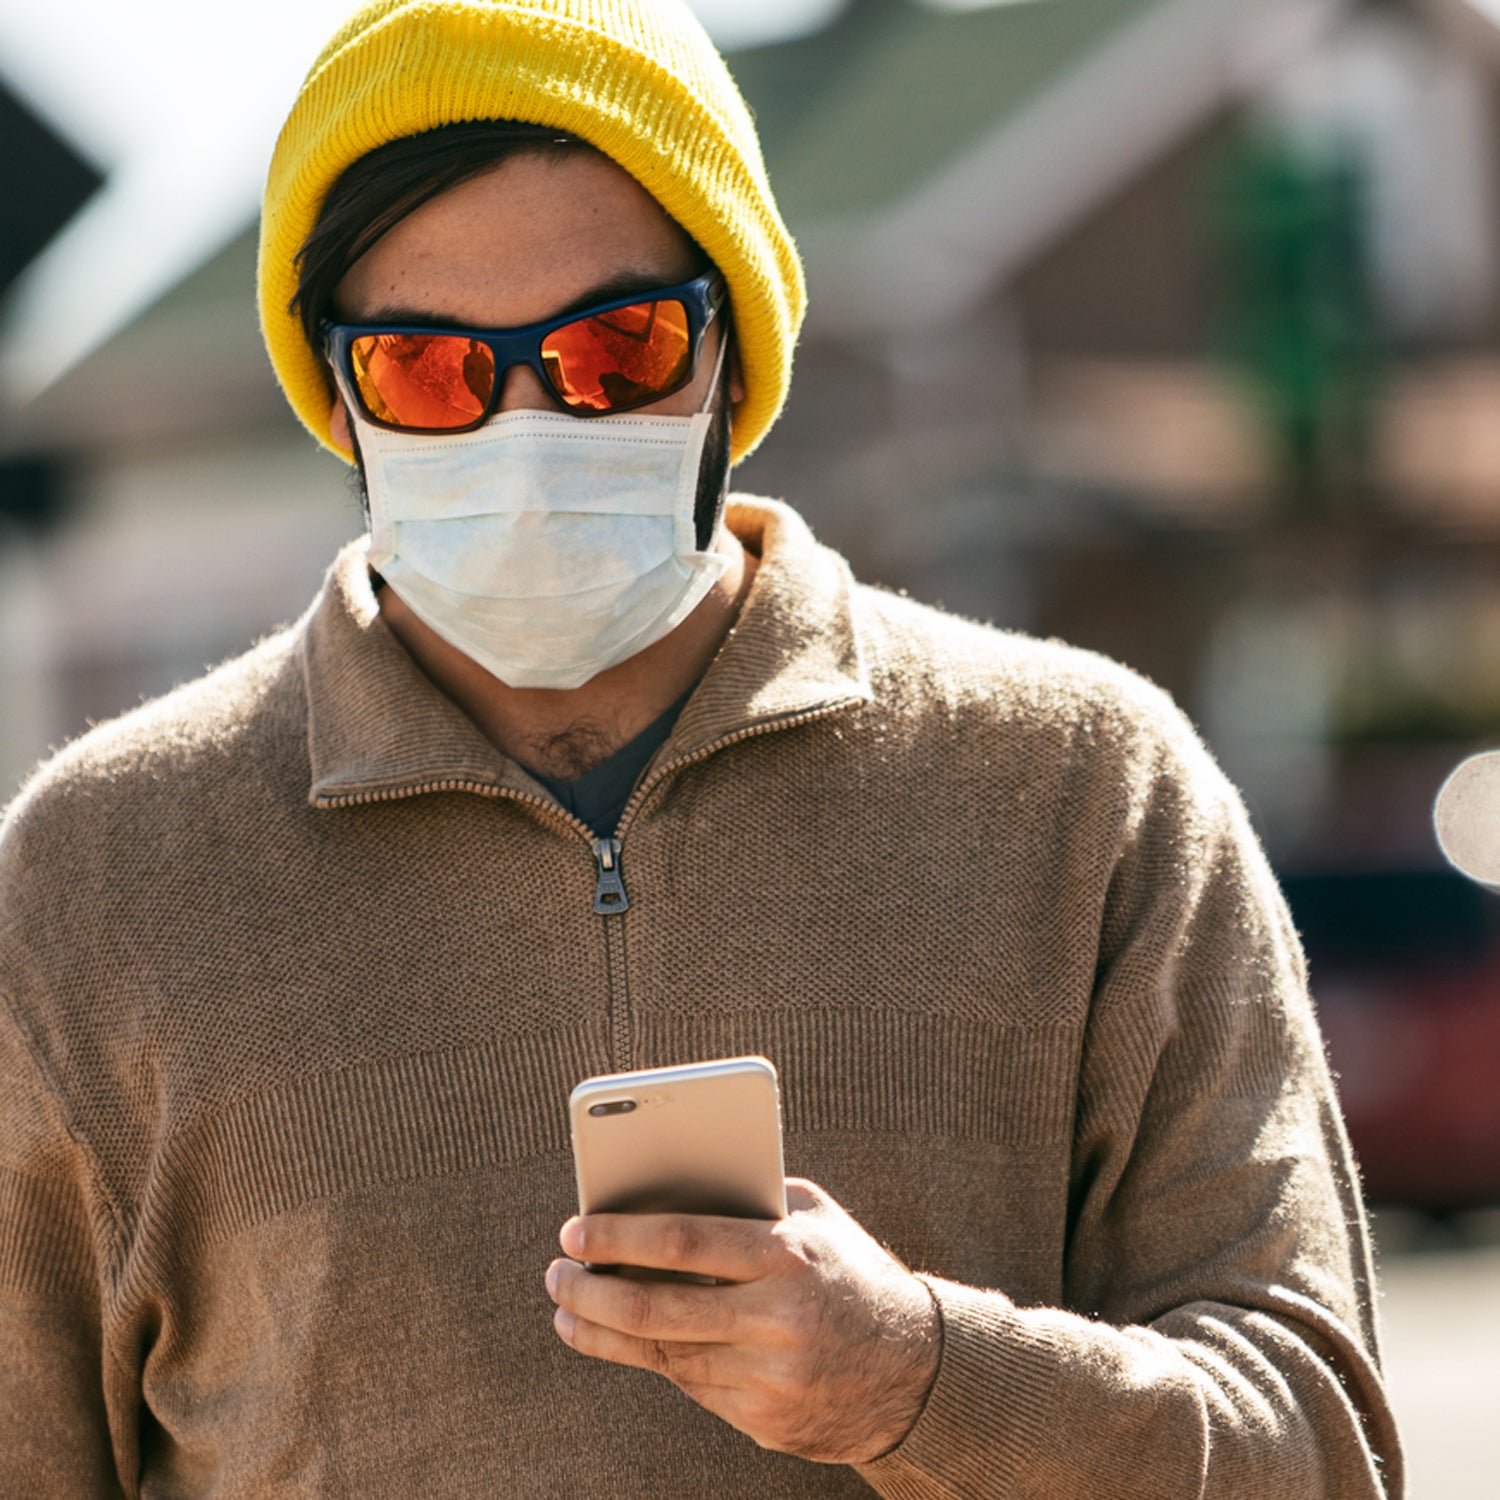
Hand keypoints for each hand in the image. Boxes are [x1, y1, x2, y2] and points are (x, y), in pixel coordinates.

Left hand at [544, 1179, 939, 1463]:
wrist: (916, 1370)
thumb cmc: (849, 1271)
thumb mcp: (815, 1218)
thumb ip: (750, 1197)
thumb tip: (662, 1186)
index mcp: (787, 1255)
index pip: (682, 1242)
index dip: (619, 1237)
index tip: (573, 1229)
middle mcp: (776, 1320)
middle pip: (658, 1309)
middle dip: (592, 1291)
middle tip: (555, 1274)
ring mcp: (769, 1379)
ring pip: (665, 1355)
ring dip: (604, 1333)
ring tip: (567, 1310)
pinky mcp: (764, 1422)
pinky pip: (692, 1386)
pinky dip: (652, 1361)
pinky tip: (618, 1341)